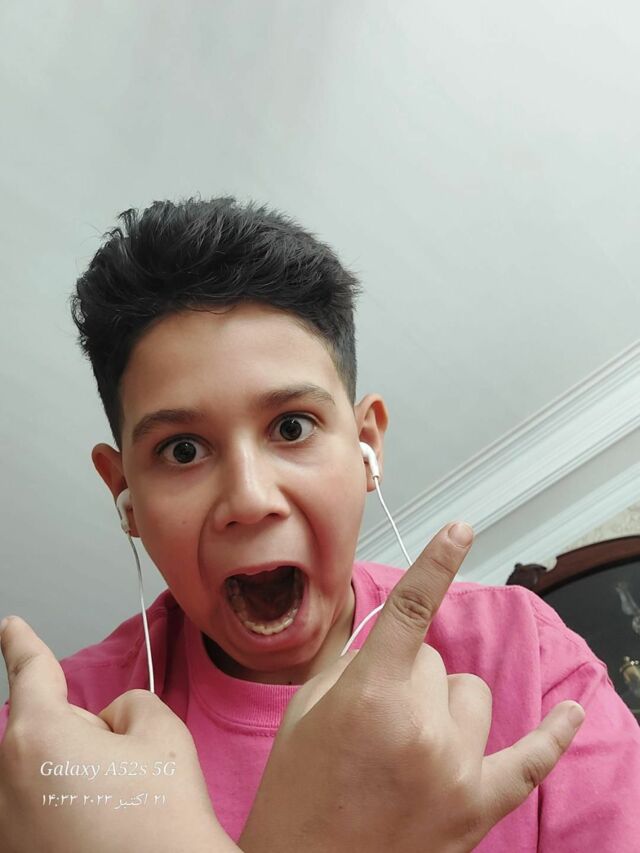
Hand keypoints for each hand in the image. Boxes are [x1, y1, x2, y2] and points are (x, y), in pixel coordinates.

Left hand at [0, 616, 237, 852]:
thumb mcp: (159, 730)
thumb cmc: (163, 816)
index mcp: (37, 740)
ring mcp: (7, 829)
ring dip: (72, 775)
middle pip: (41, 732)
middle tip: (124, 767)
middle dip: (77, 734)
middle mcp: (6, 786)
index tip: (10, 626)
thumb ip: (125, 704)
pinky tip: (102, 831)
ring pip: (41, 774)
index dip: (22, 644)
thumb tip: (105, 727)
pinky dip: (66, 810)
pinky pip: (39, 811)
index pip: (29, 674)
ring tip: (117, 809)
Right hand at [240, 522, 585, 852]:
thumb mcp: (305, 711)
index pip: (414, 609)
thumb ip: (352, 662)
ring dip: (445, 706)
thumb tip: (393, 636)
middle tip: (376, 720)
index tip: (461, 528)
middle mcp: (423, 727)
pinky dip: (553, 734)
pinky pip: (532, 760)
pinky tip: (571, 713)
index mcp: (371, 694)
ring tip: (410, 742)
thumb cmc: (296, 793)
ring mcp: (456, 769)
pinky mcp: (477, 807)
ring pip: (471, 696)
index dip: (438, 562)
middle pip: (437, 661)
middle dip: (409, 677)